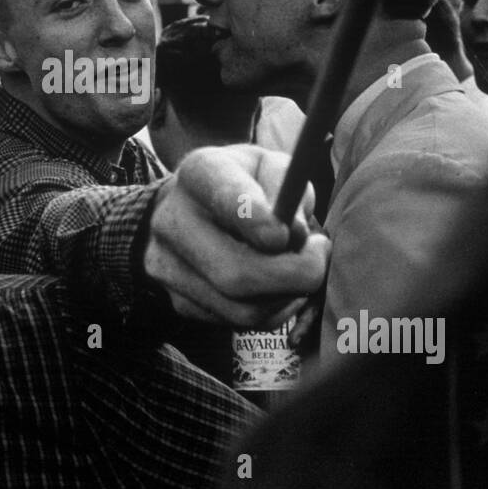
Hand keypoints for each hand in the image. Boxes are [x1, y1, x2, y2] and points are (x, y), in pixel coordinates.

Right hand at [144, 144, 328, 328]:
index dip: (257, 221)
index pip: (225, 197)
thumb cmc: (246, 184)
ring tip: (302, 270)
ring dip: (288, 297)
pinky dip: (272, 310)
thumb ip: (288, 190)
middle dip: (293, 275)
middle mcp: (173, 219)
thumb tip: (296, 237)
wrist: (193, 206)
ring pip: (242, 308)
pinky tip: (279, 287)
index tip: (286, 235)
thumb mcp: (272, 166)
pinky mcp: (178, 300)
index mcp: (201, 173)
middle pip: (234, 272)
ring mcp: (168, 265)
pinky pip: (238, 322)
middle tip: (319, 256)